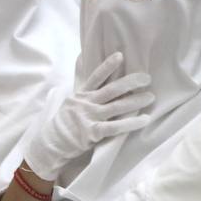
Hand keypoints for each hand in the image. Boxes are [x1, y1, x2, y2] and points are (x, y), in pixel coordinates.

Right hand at [23, 52, 151, 179]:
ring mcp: (89, 117)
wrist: (50, 145)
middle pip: (111, 90)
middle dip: (131, 82)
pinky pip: (116, 126)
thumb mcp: (71, 103)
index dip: (107, 66)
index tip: (120, 55)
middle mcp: (86, 104)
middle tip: (147, 78)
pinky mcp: (92, 132)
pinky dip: (131, 123)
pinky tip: (145, 119)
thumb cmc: (65, 123)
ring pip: (117, 106)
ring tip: (151, 97)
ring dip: (136, 101)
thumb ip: (86, 92)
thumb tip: (97, 78)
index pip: (95, 77)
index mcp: (81, 95)